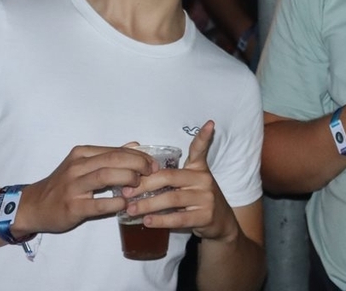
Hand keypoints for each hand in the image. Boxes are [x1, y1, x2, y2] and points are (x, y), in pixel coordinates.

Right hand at [15, 145, 154, 237]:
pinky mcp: (72, 206)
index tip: (152, 163)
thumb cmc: (63, 185)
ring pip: (105, 176)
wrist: (34, 206)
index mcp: (82, 154)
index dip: (137, 155)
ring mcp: (73, 186)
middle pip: (112, 160)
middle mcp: (76, 166)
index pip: (115, 150)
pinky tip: (125, 203)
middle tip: (151, 171)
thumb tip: (135, 145)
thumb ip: (109, 156)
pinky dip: (114, 202)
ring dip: (127, 178)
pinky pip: (97, 203)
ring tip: (139, 184)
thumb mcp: (83, 165)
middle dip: (137, 164)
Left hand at [123, 121, 240, 242]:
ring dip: (148, 204)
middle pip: (170, 177)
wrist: (220, 222)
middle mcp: (204, 179)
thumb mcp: (189, 182)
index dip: (203, 136)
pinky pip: (179, 217)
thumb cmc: (197, 199)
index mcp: (199, 168)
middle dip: (144, 184)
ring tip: (131, 209)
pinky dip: (160, 220)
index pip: (199, 149)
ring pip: (172, 198)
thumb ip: (170, 174)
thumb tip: (137, 171)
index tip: (209, 123)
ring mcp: (206, 198)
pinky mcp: (205, 216)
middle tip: (125, 191)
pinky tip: (147, 221)